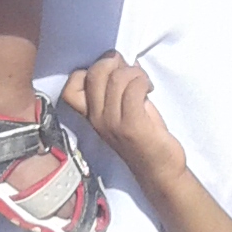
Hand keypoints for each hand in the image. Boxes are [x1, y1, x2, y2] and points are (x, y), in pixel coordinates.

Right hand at [63, 50, 187, 191]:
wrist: (159, 170)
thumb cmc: (143, 138)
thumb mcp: (121, 112)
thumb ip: (116, 89)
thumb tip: (121, 60)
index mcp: (92, 115)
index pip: (72, 86)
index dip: (89, 69)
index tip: (111, 70)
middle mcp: (97, 119)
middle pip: (94, 73)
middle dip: (114, 62)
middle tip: (130, 70)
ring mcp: (113, 123)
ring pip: (116, 78)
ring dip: (134, 72)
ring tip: (144, 81)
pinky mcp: (132, 125)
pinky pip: (133, 88)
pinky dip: (142, 81)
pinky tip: (149, 88)